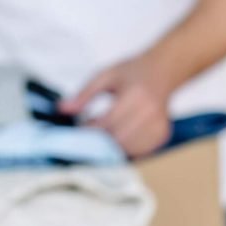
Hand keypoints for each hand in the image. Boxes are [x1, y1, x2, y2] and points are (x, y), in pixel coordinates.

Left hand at [60, 56, 174, 157]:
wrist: (162, 72)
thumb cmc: (133, 73)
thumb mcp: (105, 76)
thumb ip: (84, 94)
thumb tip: (63, 110)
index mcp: (135, 95)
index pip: (107, 123)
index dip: (90, 129)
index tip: (80, 127)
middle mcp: (150, 112)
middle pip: (118, 139)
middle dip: (100, 140)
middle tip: (90, 134)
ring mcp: (159, 126)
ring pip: (129, 149)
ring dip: (113, 147)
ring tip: (105, 136)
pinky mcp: (163, 135)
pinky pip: (141, 152)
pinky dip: (127, 150)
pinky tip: (120, 139)